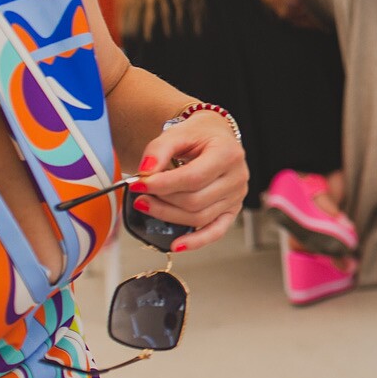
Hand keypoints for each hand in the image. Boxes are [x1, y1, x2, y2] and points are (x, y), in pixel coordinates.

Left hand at [128, 110, 248, 252]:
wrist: (216, 136)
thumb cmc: (199, 135)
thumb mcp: (177, 133)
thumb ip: (159, 150)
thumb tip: (145, 172)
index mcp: (228, 154)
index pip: (193, 178)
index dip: (163, 185)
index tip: (139, 183)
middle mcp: (237, 177)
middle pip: (195, 201)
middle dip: (162, 200)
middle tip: (141, 194)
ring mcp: (237, 196)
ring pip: (200, 217)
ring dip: (168, 215)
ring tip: (148, 205)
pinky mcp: (232, 210)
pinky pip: (216, 231)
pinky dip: (197, 241)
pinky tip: (177, 244)